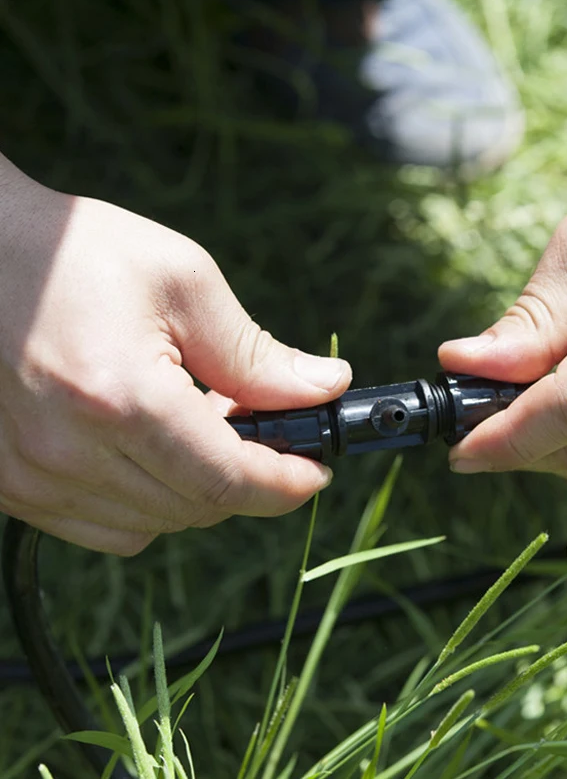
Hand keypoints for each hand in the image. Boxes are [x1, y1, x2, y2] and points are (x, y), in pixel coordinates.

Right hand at [0, 160, 350, 553]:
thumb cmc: (77, 252)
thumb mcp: (184, 283)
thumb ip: (256, 354)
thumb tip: (324, 387)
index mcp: (119, 397)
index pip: (226, 479)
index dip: (285, 486)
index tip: (315, 473)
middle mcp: (67, 452)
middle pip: (196, 507)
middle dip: (249, 478)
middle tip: (264, 430)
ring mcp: (31, 476)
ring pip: (154, 525)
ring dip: (199, 489)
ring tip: (203, 428)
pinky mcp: (12, 483)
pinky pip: (106, 526)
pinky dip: (149, 502)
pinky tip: (154, 450)